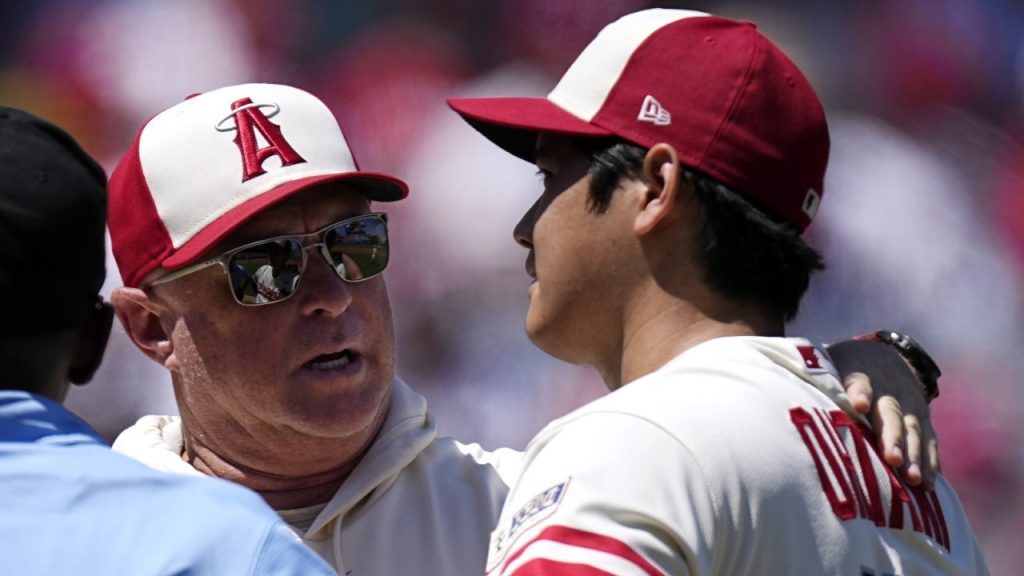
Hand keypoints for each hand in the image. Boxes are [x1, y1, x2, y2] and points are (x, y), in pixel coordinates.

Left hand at [826, 339, 939, 489]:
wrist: (883, 357)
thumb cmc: (842, 369)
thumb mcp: (827, 365)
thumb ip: (811, 382)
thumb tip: (782, 401)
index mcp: (859, 371)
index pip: (859, 381)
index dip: (859, 392)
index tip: (858, 404)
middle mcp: (888, 387)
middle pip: (889, 411)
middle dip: (891, 435)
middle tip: (892, 459)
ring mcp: (909, 403)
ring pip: (913, 429)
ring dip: (915, 455)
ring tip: (914, 479)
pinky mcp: (922, 418)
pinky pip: (929, 440)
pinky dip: (930, 462)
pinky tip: (929, 485)